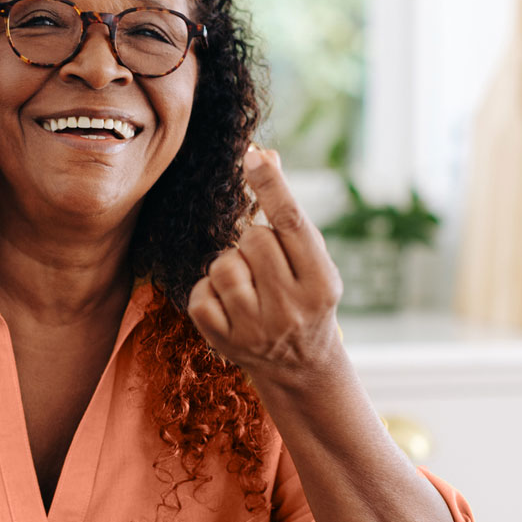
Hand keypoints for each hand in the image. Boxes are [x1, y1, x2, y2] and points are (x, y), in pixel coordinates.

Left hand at [187, 147, 343, 386]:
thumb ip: (288, 212)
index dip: (271, 186)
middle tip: (263, 262)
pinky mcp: (224, 341)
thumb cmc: (304, 297)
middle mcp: (292, 307)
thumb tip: (265, 154)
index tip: (252, 155)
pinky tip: (229, 302)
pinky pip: (200, 292)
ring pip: (222, 265)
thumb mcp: (311, 260)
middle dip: (252, 240)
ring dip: (229, 264)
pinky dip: (208, 290)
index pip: (292, 224)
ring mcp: (256, 328)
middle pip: (253, 240)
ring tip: (247, 282)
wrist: (300, 367)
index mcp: (321, 283)